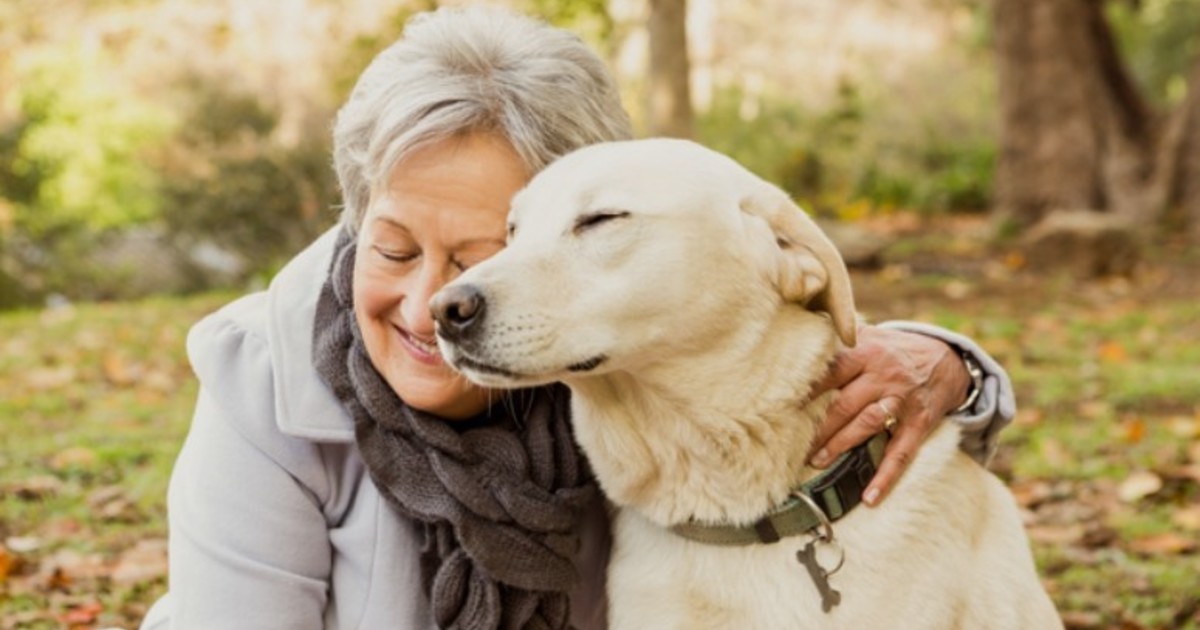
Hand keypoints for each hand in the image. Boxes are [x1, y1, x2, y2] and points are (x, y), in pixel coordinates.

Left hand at [806, 325, 970, 505]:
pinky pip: (901, 453)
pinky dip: (886, 476)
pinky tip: (870, 497)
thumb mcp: (870, 335)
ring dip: (841, 445)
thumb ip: (839, 340)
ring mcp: (902, 400)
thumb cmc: (894, 350)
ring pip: (867, 424)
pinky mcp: (919, 423)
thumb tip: (797, 338)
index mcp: (866, 352)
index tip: (781, 405)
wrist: (947, 359)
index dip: (806, 390)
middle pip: (844, 403)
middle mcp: (883, 375)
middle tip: (791, 444)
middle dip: (817, 426)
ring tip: (817, 461)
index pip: (830, 371)